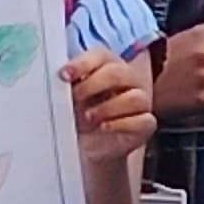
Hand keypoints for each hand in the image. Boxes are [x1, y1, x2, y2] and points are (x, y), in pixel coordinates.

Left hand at [68, 51, 155, 168]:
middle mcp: (127, 81)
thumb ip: (66, 87)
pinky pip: (144, 121)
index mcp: (107, 67)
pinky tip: (104, 127)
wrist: (87, 146)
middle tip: (75, 97)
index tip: (64, 75)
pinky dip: (121, 124)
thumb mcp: (67, 100)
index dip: (82, 64)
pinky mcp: (145, 125)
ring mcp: (140, 102)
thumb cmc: (79, 117)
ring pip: (134, 97)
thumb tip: (59, 79)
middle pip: (118, 72)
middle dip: (93, 84)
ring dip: (107, 107)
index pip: (100, 56)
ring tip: (88, 117)